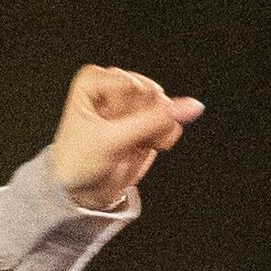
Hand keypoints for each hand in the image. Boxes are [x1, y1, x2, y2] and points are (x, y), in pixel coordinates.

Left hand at [46, 64, 201, 209]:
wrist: (79, 191)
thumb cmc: (79, 162)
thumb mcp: (112, 141)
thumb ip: (153, 122)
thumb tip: (191, 105)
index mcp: (94, 80)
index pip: (132, 86)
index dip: (124, 113)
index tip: (107, 131)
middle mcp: (115, 85)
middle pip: (151, 93)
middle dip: (145, 121)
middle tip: (126, 139)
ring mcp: (133, 103)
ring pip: (164, 106)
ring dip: (158, 130)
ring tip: (137, 144)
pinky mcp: (147, 120)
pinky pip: (170, 120)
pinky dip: (164, 136)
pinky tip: (150, 145)